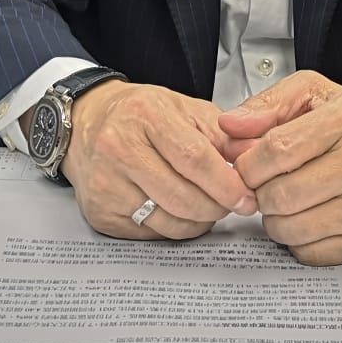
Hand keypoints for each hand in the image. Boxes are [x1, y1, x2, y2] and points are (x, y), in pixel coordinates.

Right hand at [57, 81, 257, 241]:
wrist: (88, 122)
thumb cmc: (139, 114)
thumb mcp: (184, 108)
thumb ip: (222, 134)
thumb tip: (254, 159)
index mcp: (146, 115)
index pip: (195, 158)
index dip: (227, 183)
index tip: (246, 196)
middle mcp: (119, 148)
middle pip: (183, 197)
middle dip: (217, 207)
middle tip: (231, 203)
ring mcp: (106, 183)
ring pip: (169, 222)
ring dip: (199, 221)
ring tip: (206, 205)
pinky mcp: (100, 212)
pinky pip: (151, 234)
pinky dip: (175, 228)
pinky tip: (179, 211)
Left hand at [220, 71, 341, 265]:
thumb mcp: (316, 92)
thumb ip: (269, 104)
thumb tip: (230, 127)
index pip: (278, 150)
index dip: (248, 163)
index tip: (245, 164)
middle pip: (281, 195)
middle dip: (259, 193)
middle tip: (265, 184)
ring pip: (291, 229)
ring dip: (274, 219)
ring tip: (285, 200)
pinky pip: (311, 253)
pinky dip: (297, 240)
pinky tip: (306, 217)